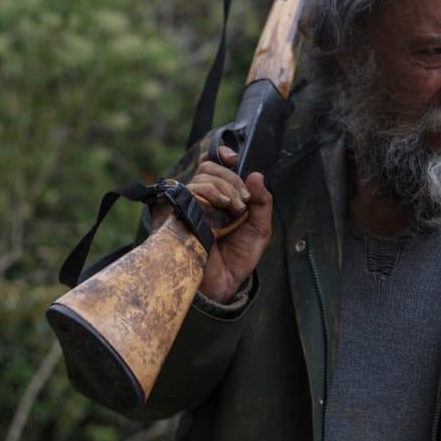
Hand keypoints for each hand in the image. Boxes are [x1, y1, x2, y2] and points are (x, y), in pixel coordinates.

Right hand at [160, 145, 272, 303]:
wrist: (222, 284)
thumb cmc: (237, 259)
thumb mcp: (259, 228)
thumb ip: (262, 202)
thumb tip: (257, 175)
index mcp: (220, 199)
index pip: (214, 166)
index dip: (223, 155)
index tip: (234, 158)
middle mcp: (203, 199)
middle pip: (211, 167)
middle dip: (232, 178)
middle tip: (244, 201)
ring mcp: (189, 205)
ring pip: (203, 176)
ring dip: (226, 186)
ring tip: (235, 209)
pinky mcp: (178, 212)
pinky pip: (191, 189)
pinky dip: (211, 192)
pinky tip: (223, 206)